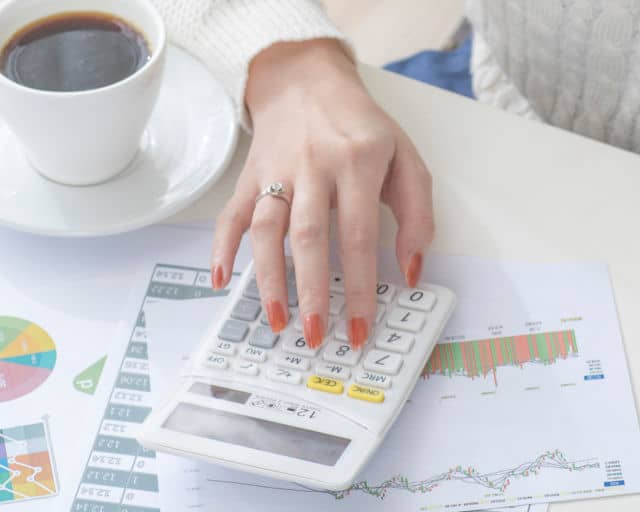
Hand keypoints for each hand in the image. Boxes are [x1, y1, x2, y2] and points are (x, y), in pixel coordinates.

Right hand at [210, 39, 434, 349]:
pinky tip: (221, 279)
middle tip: (316, 336)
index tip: (359, 327)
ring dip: (269, 279)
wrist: (306, 82)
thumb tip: (413, 271)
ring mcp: (277, 171)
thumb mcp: (406, 159)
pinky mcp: (250, 176)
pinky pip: (232, 214)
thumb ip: (418, 214)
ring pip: (267, 230)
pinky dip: (222, 247)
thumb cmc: (361, 129)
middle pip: (309, 237)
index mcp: (358, 164)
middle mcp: (314, 167)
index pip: (359, 236)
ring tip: (278, 321)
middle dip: (312, 293)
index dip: (359, 287)